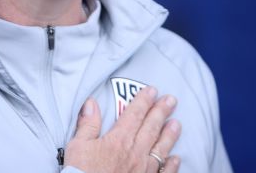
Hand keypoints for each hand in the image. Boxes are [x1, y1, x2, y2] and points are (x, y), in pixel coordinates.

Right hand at [64, 86, 180, 172]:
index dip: (144, 100)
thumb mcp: (77, 146)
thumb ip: (87, 124)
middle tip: (172, 100)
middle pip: (151, 127)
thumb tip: (91, 103)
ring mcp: (143, 170)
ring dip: (170, 135)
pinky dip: (171, 165)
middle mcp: (135, 153)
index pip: (134, 114)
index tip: (152, 90)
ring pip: (160, 148)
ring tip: (177, 123)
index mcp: (118, 140)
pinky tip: (175, 158)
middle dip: (161, 111)